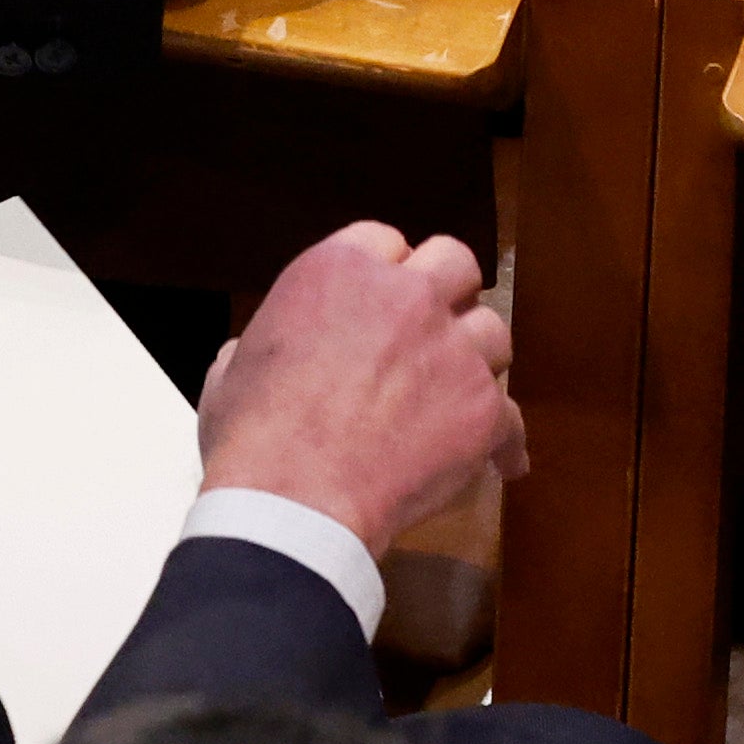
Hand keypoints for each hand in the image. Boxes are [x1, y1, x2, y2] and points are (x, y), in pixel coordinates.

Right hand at [196, 223, 524, 554]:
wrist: (295, 502)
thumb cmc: (254, 437)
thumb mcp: (232, 367)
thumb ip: (262, 343)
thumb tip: (252, 353)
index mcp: (340, 270)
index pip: (386, 240)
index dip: (387, 273)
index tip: (386, 300)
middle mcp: (406, 295)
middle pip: (454, 264)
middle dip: (448, 293)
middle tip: (436, 328)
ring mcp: (451, 348)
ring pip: (492, 333)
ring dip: (477, 360)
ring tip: (463, 392)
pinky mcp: (482, 407)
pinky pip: (512, 417)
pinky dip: (506, 442)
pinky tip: (504, 461)